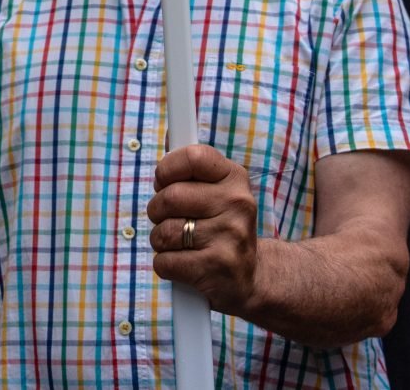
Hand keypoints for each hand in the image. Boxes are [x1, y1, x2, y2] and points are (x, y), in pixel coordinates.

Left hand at [146, 144, 261, 313]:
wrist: (252, 276)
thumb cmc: (223, 227)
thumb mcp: (218, 190)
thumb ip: (192, 166)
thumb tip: (169, 133)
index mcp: (234, 178)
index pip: (192, 157)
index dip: (167, 169)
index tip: (163, 182)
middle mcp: (237, 204)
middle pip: (170, 197)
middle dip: (157, 210)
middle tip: (169, 218)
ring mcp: (230, 236)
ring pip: (164, 232)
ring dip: (160, 240)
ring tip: (179, 243)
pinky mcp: (217, 267)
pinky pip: (165, 261)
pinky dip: (165, 264)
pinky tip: (182, 263)